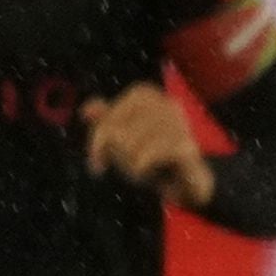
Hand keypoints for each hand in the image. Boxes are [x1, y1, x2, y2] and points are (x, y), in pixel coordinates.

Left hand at [82, 82, 214, 211]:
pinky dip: (140, 169)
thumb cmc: (152, 155)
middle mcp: (166, 104)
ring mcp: (179, 124)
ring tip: (136, 170)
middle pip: (117, 129)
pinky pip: (146, 156)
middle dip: (111, 153)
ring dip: (128, 163)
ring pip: (129, 144)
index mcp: (146, 95)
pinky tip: (144, 173)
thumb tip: (86, 111)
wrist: (189, 180)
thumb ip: (105, 122)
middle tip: (113, 166)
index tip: (96, 158)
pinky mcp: (186, 146)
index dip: (98, 136)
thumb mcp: (122, 138)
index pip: (110, 113)